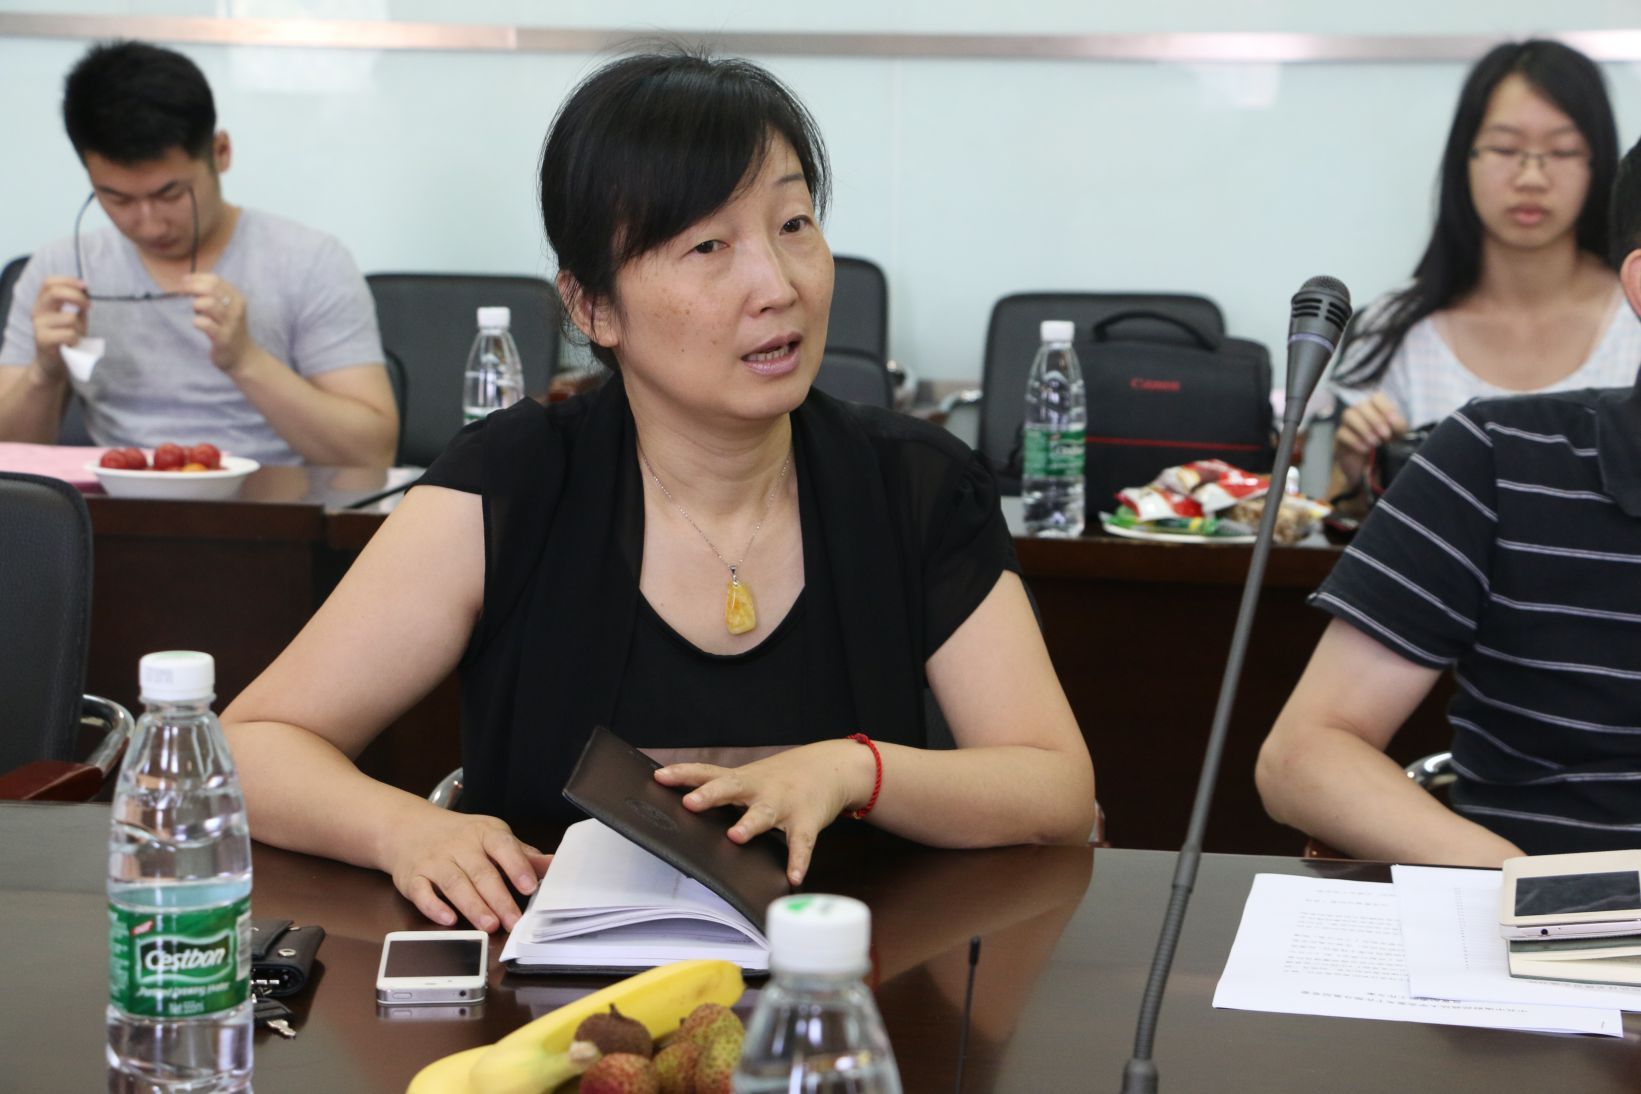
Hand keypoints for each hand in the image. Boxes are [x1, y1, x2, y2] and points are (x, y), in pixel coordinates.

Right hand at [30, 277, 88, 378]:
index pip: (49, 283)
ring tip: (76, 336)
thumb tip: (85, 289)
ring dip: (80, 327)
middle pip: (55, 292)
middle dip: (77, 297)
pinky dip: (76, 340)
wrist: (53, 366)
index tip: (85, 286)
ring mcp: (38, 326)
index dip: (68, 280)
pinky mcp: (42, 341)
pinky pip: (69, 334)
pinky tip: (72, 345)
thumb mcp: (73, 319)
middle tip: (89, 306)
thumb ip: (77, 304)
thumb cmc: (67, 340)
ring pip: (70, 317)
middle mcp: (37, 312)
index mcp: (43, 304)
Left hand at [185, 273, 252, 372]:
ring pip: (208, 304)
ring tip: (197, 313)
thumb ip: (213, 295)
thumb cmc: (229, 329)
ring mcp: (231, 324)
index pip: (216, 280)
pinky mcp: (223, 338)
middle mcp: (236, 309)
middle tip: (182, 292)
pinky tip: (198, 325)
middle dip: (192, 288)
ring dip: (196, 305)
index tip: (185, 281)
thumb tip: (188, 282)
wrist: (243, 356)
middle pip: (211, 288)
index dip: (197, 278)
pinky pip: (205, 324)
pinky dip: (197, 322)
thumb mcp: (227, 309)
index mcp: (237, 298)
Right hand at [380, 806, 552, 932]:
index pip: (503, 846)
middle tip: (513, 921)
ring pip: (455, 884)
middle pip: (481, 873)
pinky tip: (448, 920)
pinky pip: (422, 892)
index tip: (530, 886)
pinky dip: (434, 906)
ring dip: (473, 906)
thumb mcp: (493, 838)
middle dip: (498, 898)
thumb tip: (554, 865)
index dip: (517, 866)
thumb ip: (522, 854)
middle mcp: (459, 846)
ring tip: (489, 925)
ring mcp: (435, 861)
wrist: (408, 827)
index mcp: (484, 833)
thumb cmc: (461, 837)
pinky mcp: (413, 878)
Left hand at [655, 740, 874, 884]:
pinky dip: (798, 860)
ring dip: (750, 824)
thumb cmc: (782, 777)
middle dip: (711, 794)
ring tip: (735, 837)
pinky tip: (793, 876)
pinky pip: (802, 843)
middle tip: (691, 803)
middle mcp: (760, 788)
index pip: (707, 772)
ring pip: (765, 814)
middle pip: (732, 787)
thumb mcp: (750, 777)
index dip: (683, 774)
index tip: (659, 777)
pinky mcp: (807, 821)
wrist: (831, 766)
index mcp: (742, 779)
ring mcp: (784, 804)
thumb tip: (682, 804)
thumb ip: (722, 789)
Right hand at [1333, 392, 1407, 492]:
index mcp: (1375, 409)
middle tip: (1385, 436)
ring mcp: (1347, 424)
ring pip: (1349, 415)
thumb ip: (1399, 427)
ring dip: (1364, 428)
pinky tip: (1365, 449)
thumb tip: (1393, 421)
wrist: (1369, 470)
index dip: (1385, 407)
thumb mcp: (1398, 437)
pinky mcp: (1339, 438)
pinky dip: (1355, 441)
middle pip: (1361, 405)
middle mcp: (1359, 413)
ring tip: (1375, 443)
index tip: (1393, 422)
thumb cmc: (1385, 448)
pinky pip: (1342, 433)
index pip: (1377, 397)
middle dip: (1375, 420)